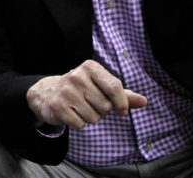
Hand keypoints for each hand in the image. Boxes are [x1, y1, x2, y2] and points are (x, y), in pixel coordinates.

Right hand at [26, 60, 146, 128]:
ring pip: (94, 118)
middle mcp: (77, 76)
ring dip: (90, 118)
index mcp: (90, 67)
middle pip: (105, 106)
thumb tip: (144, 101)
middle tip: (90, 104)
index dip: (122, 103)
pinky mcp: (58, 106)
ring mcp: (66, 91)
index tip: (122, 111)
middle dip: (102, 111)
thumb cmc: (81, 89)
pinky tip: (71, 113)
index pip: (114, 87)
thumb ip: (123, 94)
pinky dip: (78, 123)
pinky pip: (80, 124)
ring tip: (80, 108)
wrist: (47, 92)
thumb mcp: (101, 86)